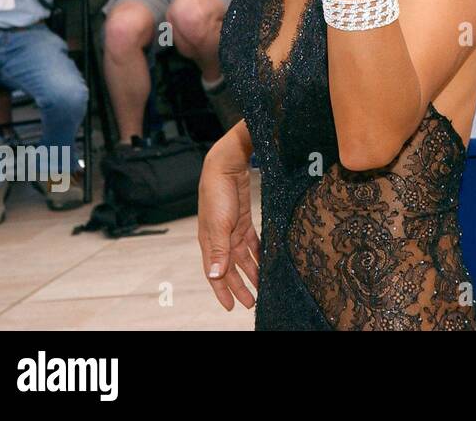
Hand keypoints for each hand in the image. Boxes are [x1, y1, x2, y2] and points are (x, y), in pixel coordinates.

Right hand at [198, 147, 259, 310]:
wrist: (225, 167)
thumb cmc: (218, 194)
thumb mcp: (219, 225)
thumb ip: (218, 250)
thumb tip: (215, 276)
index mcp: (209, 243)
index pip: (215, 274)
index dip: (223, 291)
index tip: (231, 307)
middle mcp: (219, 239)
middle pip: (230, 268)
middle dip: (240, 285)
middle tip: (252, 302)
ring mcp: (231, 229)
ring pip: (242, 257)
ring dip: (251, 271)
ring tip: (262, 285)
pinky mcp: (243, 219)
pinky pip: (251, 241)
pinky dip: (257, 252)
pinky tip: (265, 260)